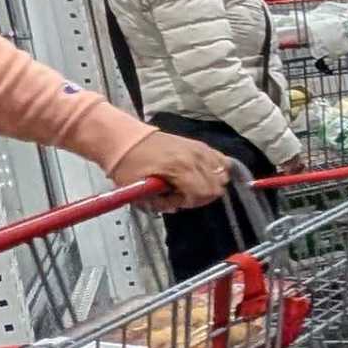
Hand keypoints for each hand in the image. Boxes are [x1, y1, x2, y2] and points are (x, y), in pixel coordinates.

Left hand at [114, 129, 242, 208]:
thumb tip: (176, 208)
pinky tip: (201, 175)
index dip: (191, 202)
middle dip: (201, 195)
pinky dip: (215, 170)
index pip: (205, 193)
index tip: (174, 200)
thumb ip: (160, 204)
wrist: (125, 140)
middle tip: (182, 194)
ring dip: (209, 183)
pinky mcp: (200, 145)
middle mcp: (195, 156)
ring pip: (222, 173)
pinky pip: (221, 160)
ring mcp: (200, 148)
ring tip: (190, 184)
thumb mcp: (139, 192)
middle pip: (217, 185)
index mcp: (180, 168)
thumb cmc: (129, 166)